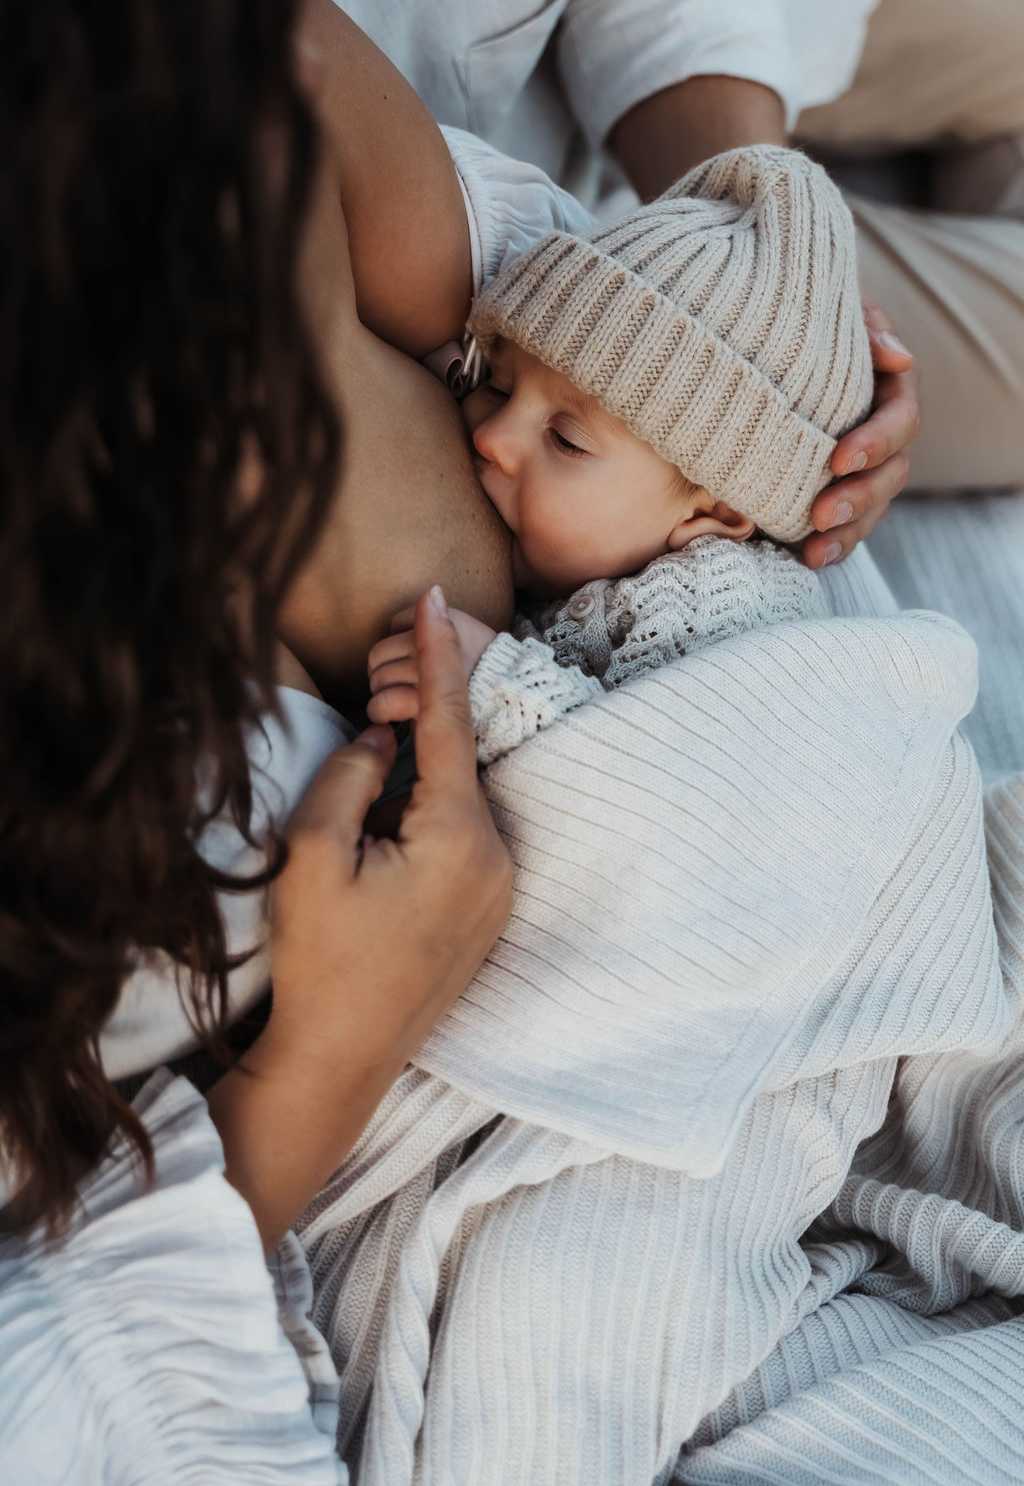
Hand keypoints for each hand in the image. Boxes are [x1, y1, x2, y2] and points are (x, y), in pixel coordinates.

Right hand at [209, 585, 511, 1248]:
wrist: (339, 1063)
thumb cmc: (318, 961)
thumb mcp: (312, 854)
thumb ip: (351, 774)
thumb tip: (384, 735)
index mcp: (461, 837)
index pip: (449, 721)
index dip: (439, 653)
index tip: (434, 594)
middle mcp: (499, 860)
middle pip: (454, 763)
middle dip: (411, 734)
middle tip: (363, 753)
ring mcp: (500, 891)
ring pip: (456, 803)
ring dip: (413, 788)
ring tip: (361, 832)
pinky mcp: (489, 914)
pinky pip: (462, 840)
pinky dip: (425, 822)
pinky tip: (382, 857)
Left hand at [367, 602, 496, 723]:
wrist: (510, 706)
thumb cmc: (487, 677)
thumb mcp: (472, 635)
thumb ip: (446, 622)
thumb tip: (431, 596)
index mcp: (446, 622)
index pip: (398, 621)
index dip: (401, 638)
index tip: (414, 655)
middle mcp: (434, 643)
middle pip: (382, 651)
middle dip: (383, 667)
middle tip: (397, 680)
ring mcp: (425, 672)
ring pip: (380, 677)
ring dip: (382, 690)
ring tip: (396, 697)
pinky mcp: (422, 702)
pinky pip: (385, 702)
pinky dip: (380, 710)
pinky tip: (389, 714)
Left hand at [803, 294, 918, 569]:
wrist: (755, 339)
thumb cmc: (799, 320)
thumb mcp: (828, 310)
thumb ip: (864, 325)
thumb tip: (898, 359)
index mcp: (887, 392)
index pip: (900, 421)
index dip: (876, 442)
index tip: (839, 460)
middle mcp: (879, 435)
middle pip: (891, 475)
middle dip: (859, 498)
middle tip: (821, 515)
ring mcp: (858, 469)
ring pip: (872, 509)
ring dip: (849, 532)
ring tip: (815, 550)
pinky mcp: (831, 492)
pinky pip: (845, 528)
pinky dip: (832, 547)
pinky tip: (810, 559)